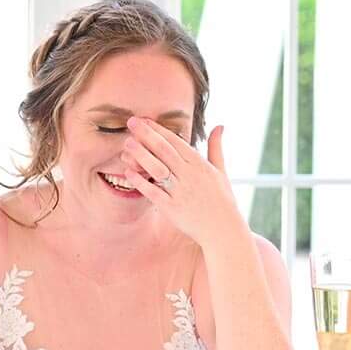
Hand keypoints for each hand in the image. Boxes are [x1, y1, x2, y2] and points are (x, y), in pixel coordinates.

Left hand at [122, 118, 247, 250]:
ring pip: (157, 169)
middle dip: (147, 135)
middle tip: (131, 122)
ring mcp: (180, 191)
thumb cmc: (222, 199)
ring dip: (141, 155)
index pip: (176, 141)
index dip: (159, 129)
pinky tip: (128, 173)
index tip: (144, 120)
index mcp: (200, 164)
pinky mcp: (172, 208)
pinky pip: (154, 192)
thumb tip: (219, 125)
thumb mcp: (220, 171)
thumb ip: (216, 147)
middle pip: (165, 151)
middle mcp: (189, 175)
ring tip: (127, 143)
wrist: (223, 229)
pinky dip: (141, 182)